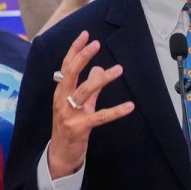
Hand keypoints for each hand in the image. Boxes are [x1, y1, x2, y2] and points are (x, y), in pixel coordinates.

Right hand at [48, 31, 133, 178]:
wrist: (60, 155)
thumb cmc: (69, 126)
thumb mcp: (80, 104)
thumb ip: (90, 87)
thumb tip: (99, 67)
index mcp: (61, 92)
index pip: (66, 66)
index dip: (74, 49)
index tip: (85, 34)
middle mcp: (62, 100)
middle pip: (70, 74)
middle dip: (82, 57)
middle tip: (96, 44)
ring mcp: (69, 115)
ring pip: (84, 92)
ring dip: (101, 79)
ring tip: (118, 69)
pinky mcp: (80, 128)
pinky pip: (99, 117)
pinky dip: (115, 111)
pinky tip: (129, 106)